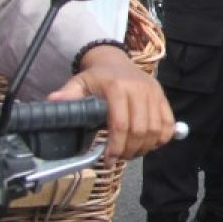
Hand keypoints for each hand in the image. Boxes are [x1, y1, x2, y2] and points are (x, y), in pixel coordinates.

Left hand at [48, 45, 174, 160]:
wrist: (116, 62)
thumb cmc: (97, 77)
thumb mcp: (79, 83)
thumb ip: (68, 94)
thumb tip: (53, 101)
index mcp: (118, 88)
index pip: (120, 124)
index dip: (116, 146)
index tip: (108, 160)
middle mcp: (139, 90)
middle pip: (140, 130)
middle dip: (130, 150)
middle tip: (119, 158)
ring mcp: (154, 93)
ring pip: (156, 129)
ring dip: (145, 147)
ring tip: (132, 153)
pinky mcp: (163, 97)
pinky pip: (169, 122)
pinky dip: (163, 138)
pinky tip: (149, 144)